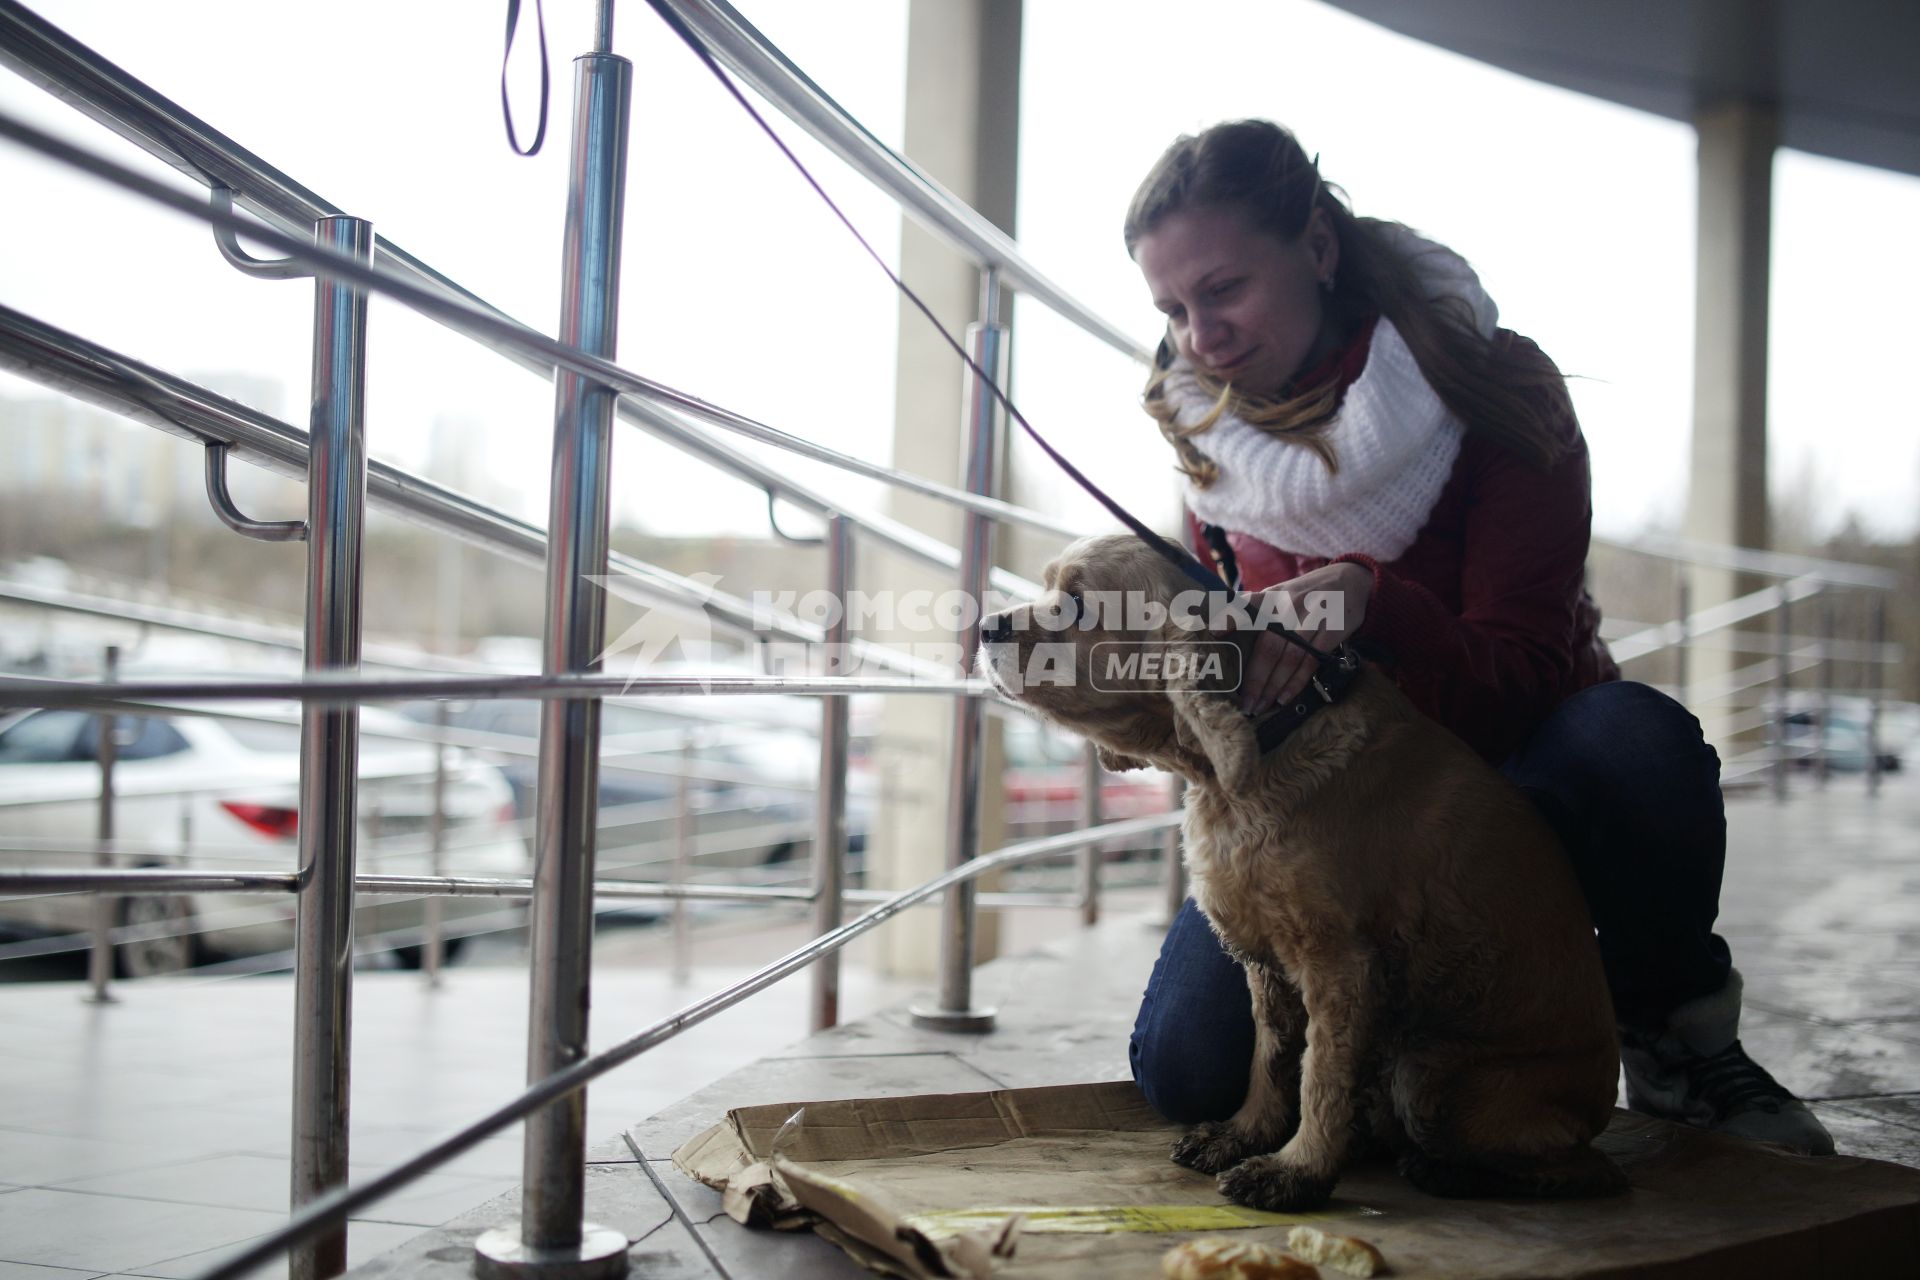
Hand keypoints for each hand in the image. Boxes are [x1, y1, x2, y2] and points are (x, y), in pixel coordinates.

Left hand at [1233, 562, 1371, 713]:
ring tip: (1261, 706)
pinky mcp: (1333, 629)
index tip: (1215, 633)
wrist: (1352, 579)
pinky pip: (1312, 661)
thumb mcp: (1282, 592)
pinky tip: (1285, 697)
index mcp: (1274, 596)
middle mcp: (1291, 605)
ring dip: (1274, 686)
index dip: (1231, 618)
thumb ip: (1258, 608)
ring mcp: (1313, 617)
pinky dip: (1297, 682)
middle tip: (1246, 702)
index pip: (1249, 605)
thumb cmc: (1307, 593)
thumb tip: (1221, 628)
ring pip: (1290, 657)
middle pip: (1269, 646)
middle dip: (1256, 678)